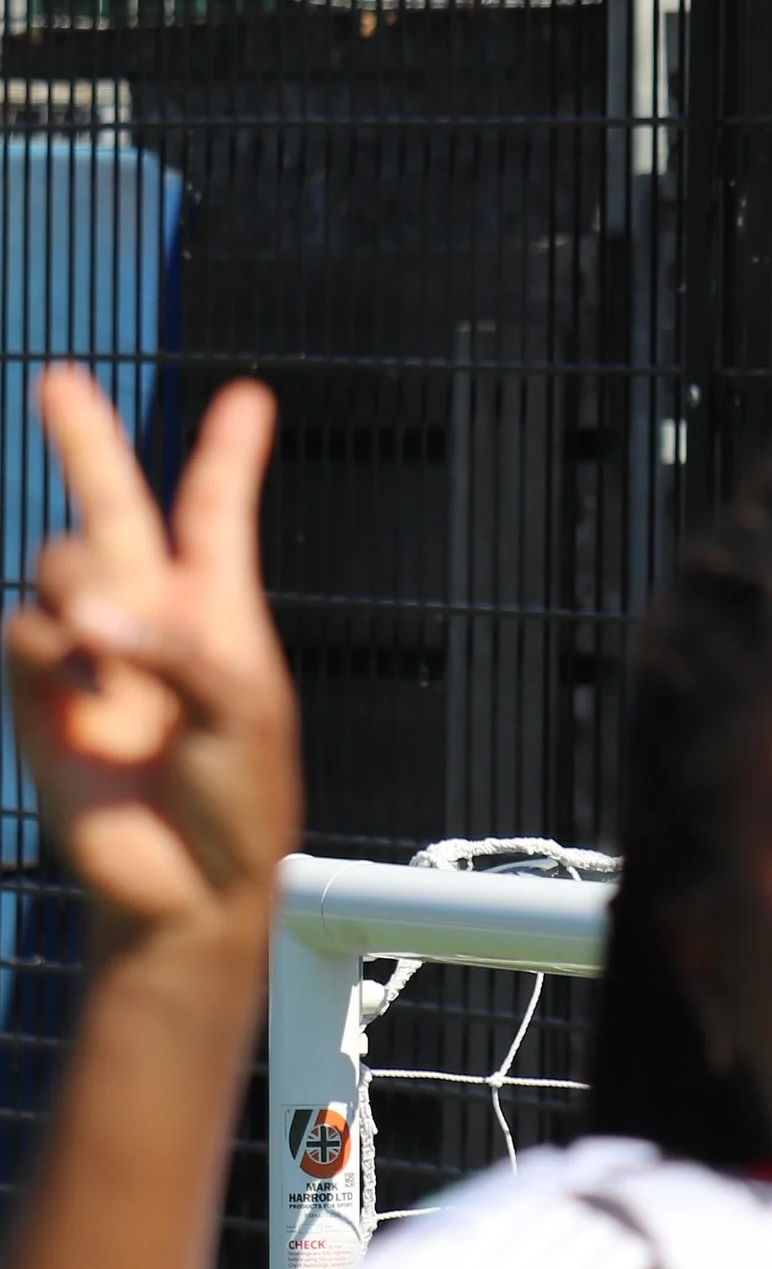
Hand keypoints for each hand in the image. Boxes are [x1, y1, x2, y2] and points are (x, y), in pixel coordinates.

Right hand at [5, 368, 299, 948]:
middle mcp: (150, 621)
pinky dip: (50, 647)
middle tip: (61, 380)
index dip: (229, 455)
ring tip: (104, 638)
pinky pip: (23, 631)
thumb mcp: (239, 710)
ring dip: (76, 575)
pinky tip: (80, 684)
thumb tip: (79, 623)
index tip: (251, 399)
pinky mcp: (39, 697)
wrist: (187, 888)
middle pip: (113, 507)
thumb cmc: (240, 802)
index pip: (217, 515)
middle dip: (85, 441)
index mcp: (218, 613)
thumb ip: (172, 648)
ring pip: (58, 561)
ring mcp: (90, 656)